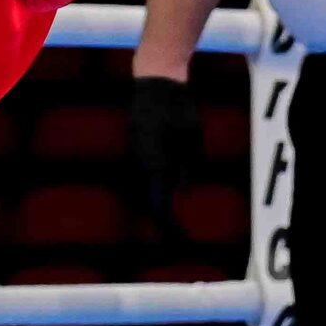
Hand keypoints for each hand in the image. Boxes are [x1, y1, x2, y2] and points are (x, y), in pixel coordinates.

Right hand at [130, 75, 202, 238]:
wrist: (156, 83)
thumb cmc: (179, 110)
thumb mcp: (193, 140)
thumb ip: (186, 167)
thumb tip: (180, 189)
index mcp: (153, 167)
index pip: (159, 208)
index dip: (169, 229)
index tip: (179, 242)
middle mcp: (138, 166)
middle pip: (147, 205)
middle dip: (161, 224)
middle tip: (175, 238)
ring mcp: (132, 157)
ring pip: (138, 193)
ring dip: (151, 209)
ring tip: (166, 225)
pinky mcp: (133, 149)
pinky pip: (137, 178)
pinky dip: (146, 192)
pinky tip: (155, 197)